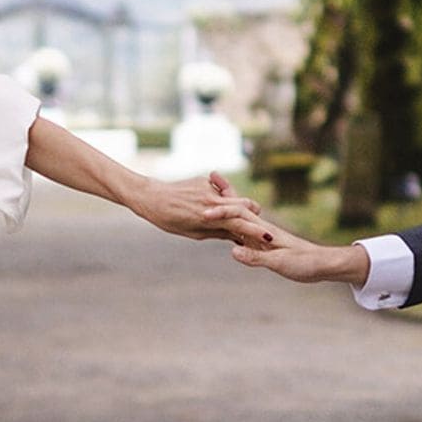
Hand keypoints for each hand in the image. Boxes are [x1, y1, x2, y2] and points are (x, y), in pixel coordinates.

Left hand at [134, 171, 264, 240]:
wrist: (151, 197)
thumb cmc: (169, 220)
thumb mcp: (193, 232)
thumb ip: (216, 232)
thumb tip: (235, 237)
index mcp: (209, 218)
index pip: (239, 225)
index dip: (256, 232)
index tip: (270, 240)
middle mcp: (212, 201)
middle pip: (244, 206)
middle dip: (255, 215)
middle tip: (262, 226)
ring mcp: (209, 189)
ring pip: (234, 198)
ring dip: (239, 208)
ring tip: (239, 217)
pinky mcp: (204, 181)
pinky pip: (220, 190)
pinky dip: (221, 199)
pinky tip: (210, 206)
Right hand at [202, 200, 371, 283]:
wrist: (323, 264)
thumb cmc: (304, 263)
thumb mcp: (279, 263)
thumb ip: (256, 257)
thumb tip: (233, 250)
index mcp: (263, 230)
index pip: (237, 214)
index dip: (220, 212)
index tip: (202, 212)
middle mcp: (262, 227)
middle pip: (237, 207)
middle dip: (222, 194)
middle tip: (207, 177)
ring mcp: (263, 233)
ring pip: (240, 215)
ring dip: (227, 203)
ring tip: (212, 192)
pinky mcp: (265, 242)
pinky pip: (244, 228)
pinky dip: (234, 221)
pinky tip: (229, 223)